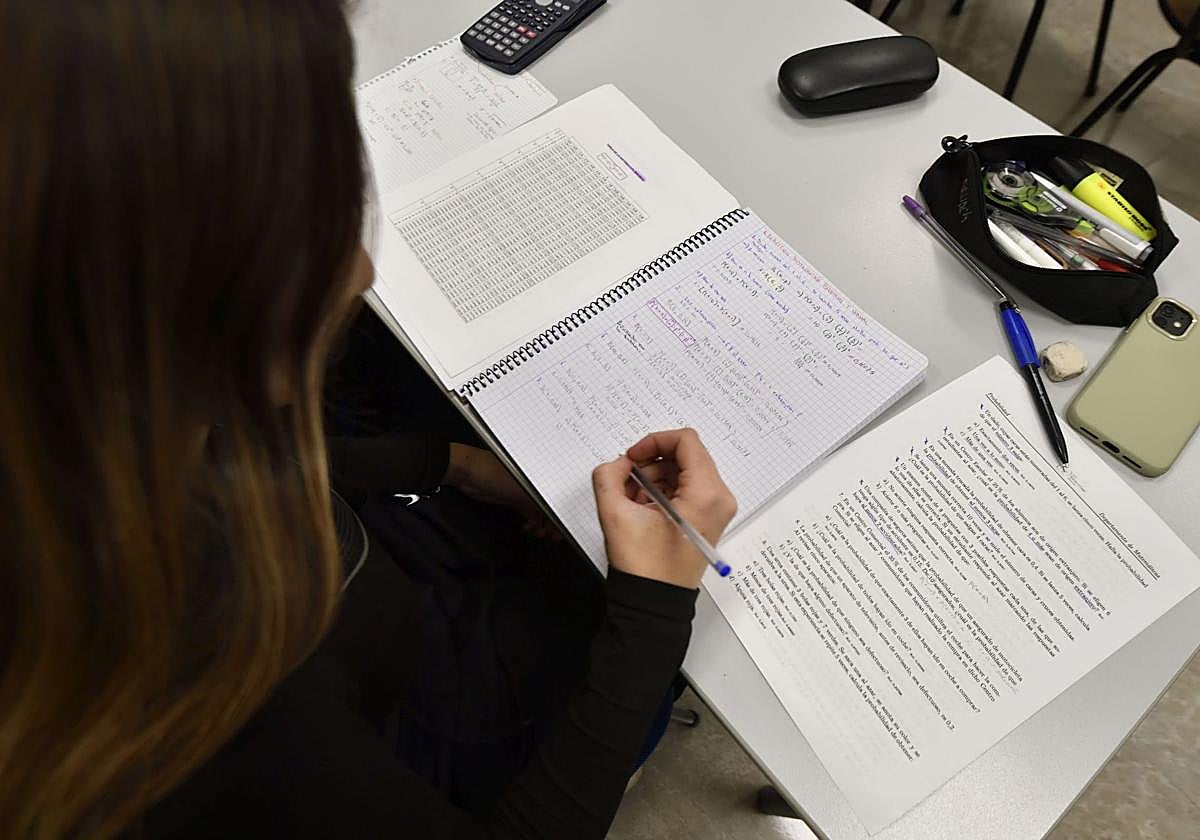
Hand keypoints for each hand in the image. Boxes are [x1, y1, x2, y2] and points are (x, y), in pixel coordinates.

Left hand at [444, 443, 558, 538]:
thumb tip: (559, 514)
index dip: (565, 511)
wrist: (468, 474)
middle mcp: (537, 480)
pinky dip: (532, 523)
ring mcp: (525, 489)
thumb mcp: (525, 489)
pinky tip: (530, 528)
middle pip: (552, 504)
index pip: (560, 494)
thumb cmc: (494, 472)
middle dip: (555, 521)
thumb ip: (544, 502)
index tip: (567, 525)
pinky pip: (529, 513)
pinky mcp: (514, 498)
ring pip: (541, 511)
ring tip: (542, 534)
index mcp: (542, 473)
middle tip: (556, 535)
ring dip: (543, 524)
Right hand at [591, 429, 735, 588]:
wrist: (655, 603)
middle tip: (628, 479)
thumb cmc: (645, 569)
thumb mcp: (616, 515)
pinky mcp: (708, 517)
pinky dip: (662, 490)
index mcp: (706, 494)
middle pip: (687, 455)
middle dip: (652, 462)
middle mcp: (719, 499)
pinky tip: (643, 509)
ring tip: (632, 499)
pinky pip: (686, 488)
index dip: (654, 441)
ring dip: (654, 477)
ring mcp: (716, 509)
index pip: (686, 441)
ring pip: (684, 471)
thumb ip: (609, 476)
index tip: (633, 457)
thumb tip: (618, 463)